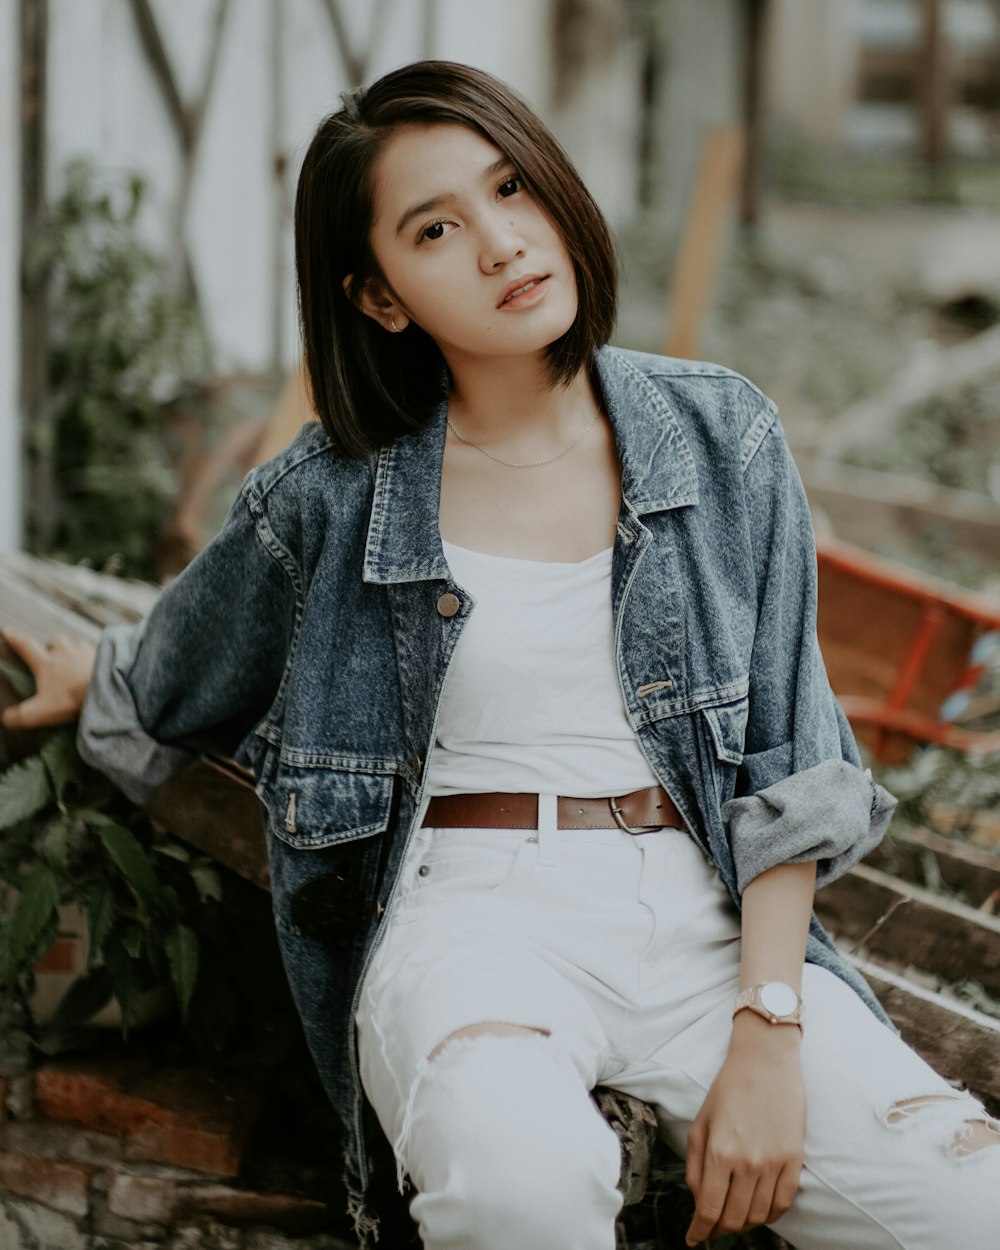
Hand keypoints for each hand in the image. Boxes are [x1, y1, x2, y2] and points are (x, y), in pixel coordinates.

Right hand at [0, 629, 96, 729]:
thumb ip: (19, 716)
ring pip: (73, 641)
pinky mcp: (102, 653)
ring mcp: (84, 650)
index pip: (25, 645)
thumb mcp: (40, 713)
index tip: (7, 631)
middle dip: (50, 647)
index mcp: (46, 662)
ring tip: (71, 659)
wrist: (107, 692)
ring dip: (70, 648)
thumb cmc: (72, 701)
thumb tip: (5, 719)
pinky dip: (88, 653)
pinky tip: (91, 662)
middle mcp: (64, 650)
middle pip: (54, 641)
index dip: (14, 638)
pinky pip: (92, 647)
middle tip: (51, 658)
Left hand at [684, 1015, 803, 1244]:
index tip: (693, 1239)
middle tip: (711, 1227)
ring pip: (759, 1216)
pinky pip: (783, 1203)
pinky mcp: (794, 1160)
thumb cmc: (728, 1089)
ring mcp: (774, 1163)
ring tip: (733, 1217)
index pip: (709, 1210)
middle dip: (719, 1230)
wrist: (766, 1062)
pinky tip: (758, 1211)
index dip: (700, 1231)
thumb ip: (696, 1166)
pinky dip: (770, 1215)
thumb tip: (699, 1201)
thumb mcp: (700, 1123)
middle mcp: (748, 1163)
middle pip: (734, 1219)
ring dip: (743, 1224)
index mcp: (720, 1152)